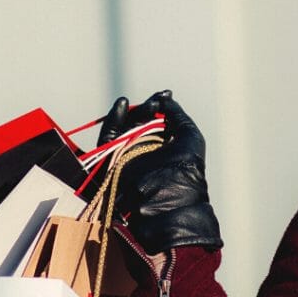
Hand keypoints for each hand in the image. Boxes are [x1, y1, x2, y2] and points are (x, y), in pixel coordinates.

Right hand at [98, 91, 221, 253]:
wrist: (167, 202)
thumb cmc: (185, 171)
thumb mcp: (190, 137)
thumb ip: (178, 115)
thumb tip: (166, 99)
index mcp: (163, 149)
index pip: (156, 122)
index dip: (159, 106)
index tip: (165, 95)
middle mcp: (144, 153)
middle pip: (138, 122)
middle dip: (147, 108)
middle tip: (156, 103)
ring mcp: (127, 158)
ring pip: (124, 128)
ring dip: (133, 112)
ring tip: (147, 106)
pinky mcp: (110, 163)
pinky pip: (107, 139)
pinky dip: (113, 120)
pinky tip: (122, 104)